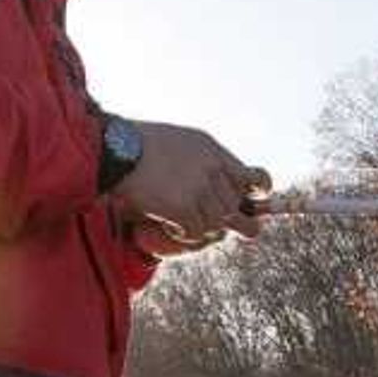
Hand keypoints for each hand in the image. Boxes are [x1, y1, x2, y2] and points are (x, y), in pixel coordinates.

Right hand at [116, 120, 271, 246]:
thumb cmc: (141, 144)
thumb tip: (215, 180)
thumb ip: (204, 159)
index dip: (259, 193)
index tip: (254, 201)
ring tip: (183, 225)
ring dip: (201, 229)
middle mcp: (212, 170)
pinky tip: (171, 228)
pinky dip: (184, 235)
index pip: (254, 178)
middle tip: (215, 226)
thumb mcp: (182, 141)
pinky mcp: (184, 207)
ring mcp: (200, 189)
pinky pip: (196, 233)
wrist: (118, 150)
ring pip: (218, 224)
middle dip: (230, 222)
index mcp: (214, 152)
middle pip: (235, 207)